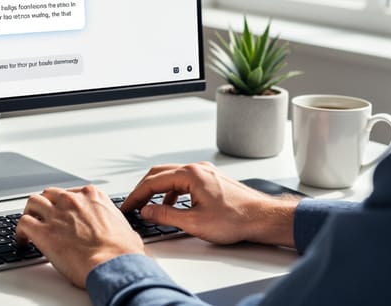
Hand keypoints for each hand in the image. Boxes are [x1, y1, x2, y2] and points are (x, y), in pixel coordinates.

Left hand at [15, 185, 143, 287]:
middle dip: (46, 204)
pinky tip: (23, 239)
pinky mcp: (43, 231)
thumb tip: (118, 231)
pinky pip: (23, 223)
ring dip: (30, 213)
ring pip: (33, 202)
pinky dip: (20, 231)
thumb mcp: (125, 228)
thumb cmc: (122, 252)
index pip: (71, 193)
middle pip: (50, 194)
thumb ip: (114, 223)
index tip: (63, 212)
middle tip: (44, 216)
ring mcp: (56, 214)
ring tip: (29, 224)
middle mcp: (72, 201)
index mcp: (93, 196)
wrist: (114, 265)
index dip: (64, 204)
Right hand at [120, 162, 299, 246]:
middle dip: (144, 190)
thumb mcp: (194, 222)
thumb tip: (147, 211)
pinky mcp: (211, 180)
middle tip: (133, 205)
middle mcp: (197, 169)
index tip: (127, 206)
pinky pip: (184, 182)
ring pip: (172, 178)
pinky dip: (173, 193)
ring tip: (150, 208)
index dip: (136, 195)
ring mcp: (205, 173)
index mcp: (190, 174)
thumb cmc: (236, 219)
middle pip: (160, 174)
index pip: (153, 182)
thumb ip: (166, 216)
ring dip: (158, 192)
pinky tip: (173, 207)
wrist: (263, 218)